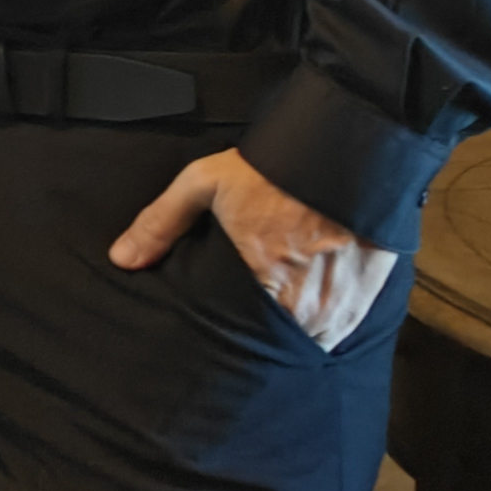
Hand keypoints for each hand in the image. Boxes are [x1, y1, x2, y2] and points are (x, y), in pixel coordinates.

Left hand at [109, 149, 395, 351]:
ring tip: (281, 312)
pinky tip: (313, 301)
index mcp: (262, 282)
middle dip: (264, 334)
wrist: (347, 150)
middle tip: (250, 320)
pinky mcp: (369, 293)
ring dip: (297, 329)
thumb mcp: (204, 184)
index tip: (224, 330)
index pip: (241, 335)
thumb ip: (161, 224)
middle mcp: (304, 303)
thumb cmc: (273, 169)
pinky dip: (329, 319)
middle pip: (278, 340)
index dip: (232, 335)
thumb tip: (122, 258)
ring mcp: (341, 302)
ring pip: (313, 336)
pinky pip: (343, 324)